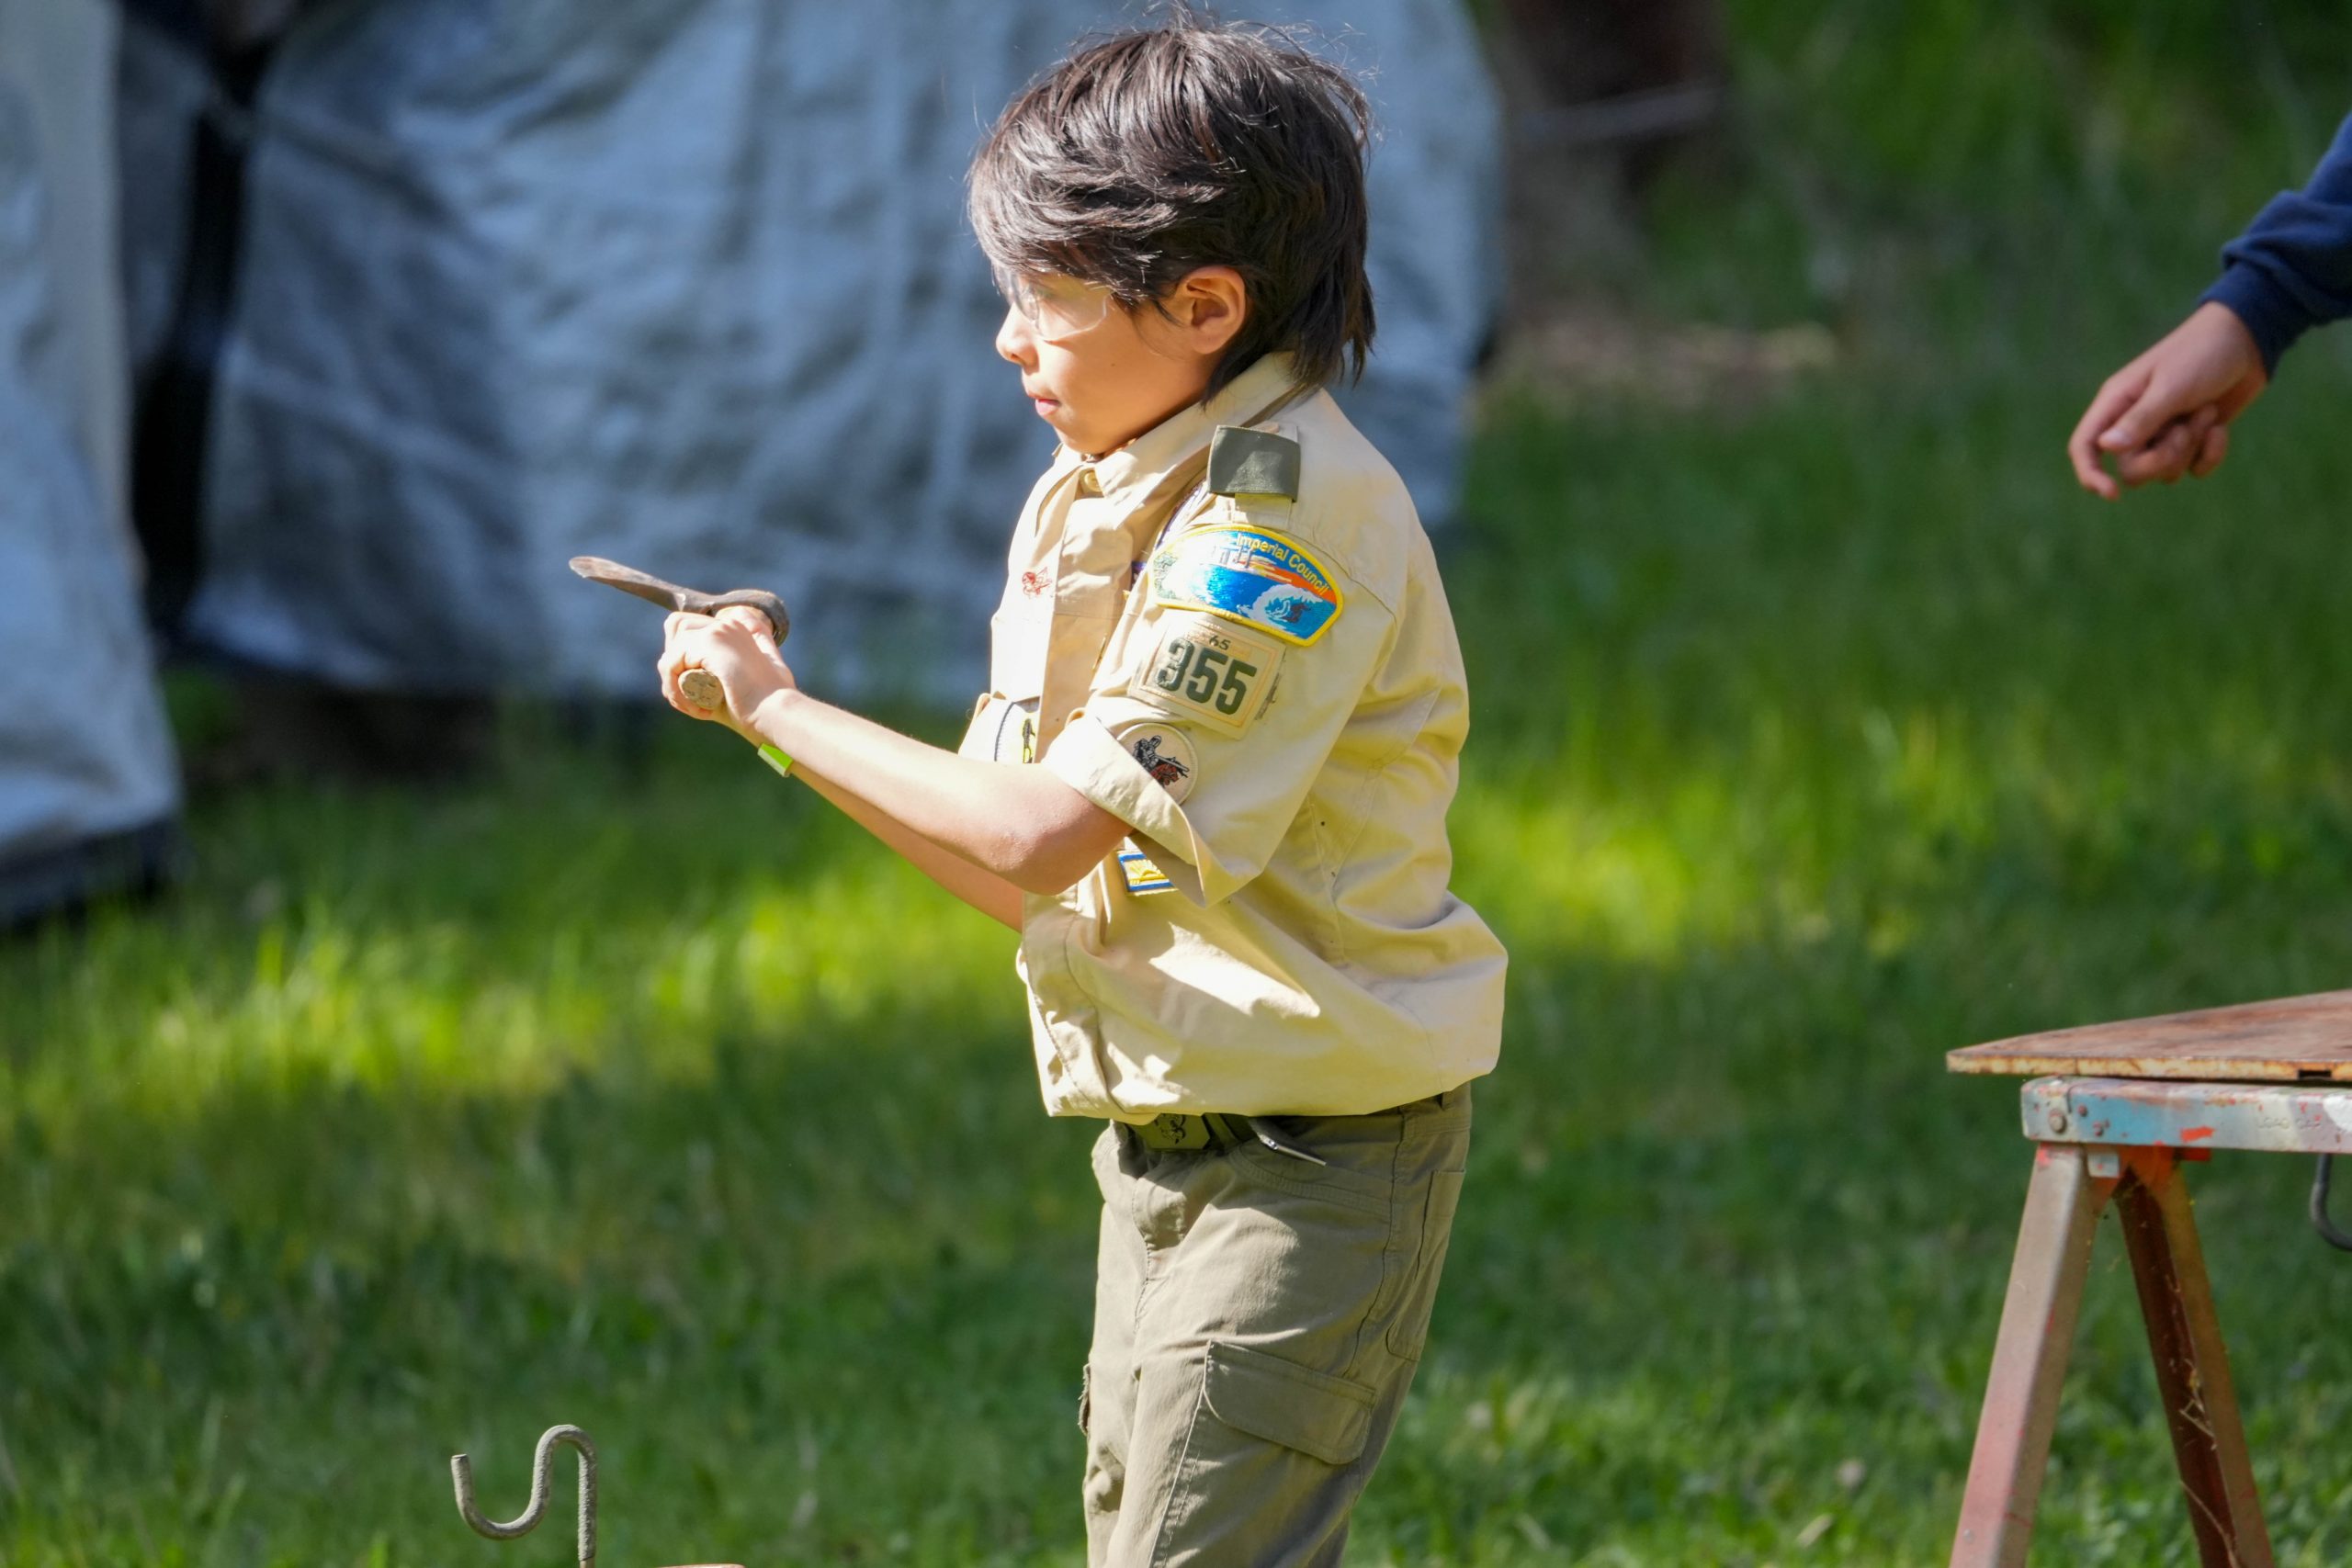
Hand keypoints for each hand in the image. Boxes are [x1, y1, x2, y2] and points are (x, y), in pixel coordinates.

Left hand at [658, 605, 793, 741]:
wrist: (777, 714)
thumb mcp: (764, 670)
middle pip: (676, 628)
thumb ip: (756, 647)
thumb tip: (739, 629)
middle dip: (674, 664)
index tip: (698, 691)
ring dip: (673, 683)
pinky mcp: (710, 642)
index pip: (690, 626)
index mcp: (737, 627)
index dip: (684, 656)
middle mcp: (727, 623)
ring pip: (671, 650)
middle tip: (690, 698)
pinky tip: (696, 709)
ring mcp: (718, 630)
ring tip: (696, 708)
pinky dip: (675, 690)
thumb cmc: (770, 703)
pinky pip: (671, 663)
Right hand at [2068, 302, 2267, 498]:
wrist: (2248, 341)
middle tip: (2184, 431)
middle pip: (2130, 469)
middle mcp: (2135, 422)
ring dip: (2191, 447)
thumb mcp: (2171, 386)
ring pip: (2164, 471)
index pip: (2085, 446)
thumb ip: (2140, 419)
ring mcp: (2164, 432)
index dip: (2090, 474)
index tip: (2112, 495)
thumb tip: (2106, 448)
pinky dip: (2210, 453)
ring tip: (2206, 412)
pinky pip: (2193, 469)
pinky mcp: (2193, 438)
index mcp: (2117, 403)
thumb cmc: (2202, 354)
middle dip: (2161, 458)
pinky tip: (2219, 426)